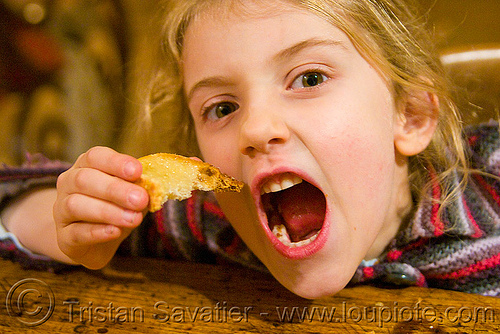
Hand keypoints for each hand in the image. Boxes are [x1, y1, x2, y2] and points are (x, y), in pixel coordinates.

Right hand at [53, 146, 148, 268]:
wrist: (95, 242)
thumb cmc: (116, 208)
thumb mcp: (130, 194)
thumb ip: (139, 187)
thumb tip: (155, 186)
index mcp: (85, 166)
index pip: (95, 157)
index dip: (116, 162)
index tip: (137, 171)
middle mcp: (68, 184)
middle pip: (84, 179)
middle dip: (115, 189)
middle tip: (140, 199)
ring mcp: (61, 210)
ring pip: (76, 205)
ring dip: (108, 211)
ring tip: (134, 218)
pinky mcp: (63, 237)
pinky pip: (75, 232)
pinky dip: (97, 232)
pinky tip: (115, 231)